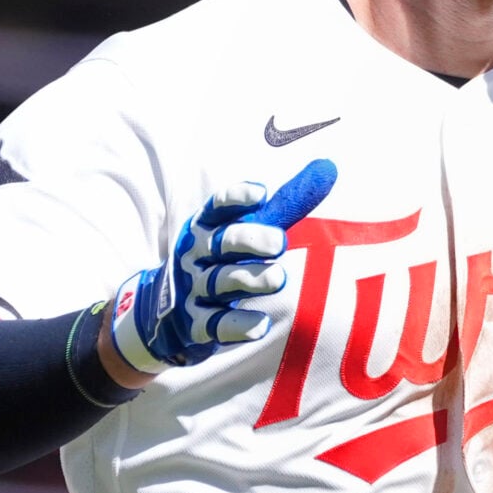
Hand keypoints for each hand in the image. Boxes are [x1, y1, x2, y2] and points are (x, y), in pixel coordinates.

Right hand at [110, 159, 336, 374]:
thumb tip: (329, 168)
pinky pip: (217, 324)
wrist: (164, 311)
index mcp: (206, 225)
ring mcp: (195, 289)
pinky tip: (261, 325)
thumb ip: (285, 204)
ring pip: (222, 281)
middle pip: (223, 242)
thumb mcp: (242, 228)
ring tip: (279, 278)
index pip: (218, 206)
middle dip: (250, 240)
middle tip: (280, 242)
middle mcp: (197, 253)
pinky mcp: (197, 323)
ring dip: (249, 279)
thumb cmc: (219, 258)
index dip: (237, 199)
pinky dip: (238, 325)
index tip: (262, 194)